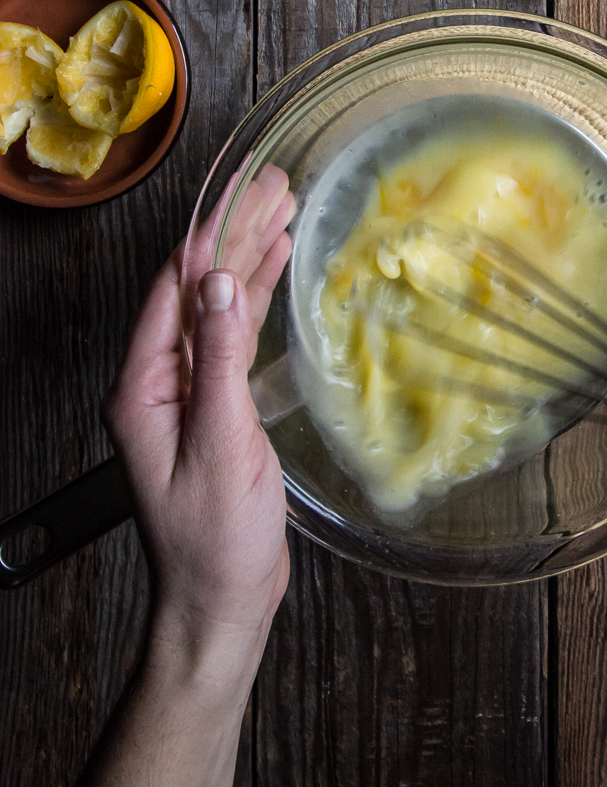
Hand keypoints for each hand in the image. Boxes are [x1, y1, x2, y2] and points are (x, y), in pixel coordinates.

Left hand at [102, 165, 295, 685]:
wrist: (219, 604)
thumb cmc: (213, 542)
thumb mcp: (220, 445)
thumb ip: (220, 360)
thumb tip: (222, 284)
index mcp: (143, 387)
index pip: (174, 288)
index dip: (210, 234)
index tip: (243, 190)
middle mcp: (159, 381)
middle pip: (198, 288)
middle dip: (235, 232)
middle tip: (274, 182)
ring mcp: (188, 392)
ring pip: (220, 305)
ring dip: (250, 256)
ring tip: (284, 206)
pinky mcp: (217, 407)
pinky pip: (235, 336)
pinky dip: (257, 296)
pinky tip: (277, 266)